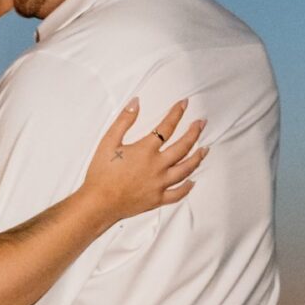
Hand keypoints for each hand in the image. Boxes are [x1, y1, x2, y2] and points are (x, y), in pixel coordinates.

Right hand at [82, 97, 205, 223]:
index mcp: (146, 150)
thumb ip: (124, 121)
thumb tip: (136, 102)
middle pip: (183, 147)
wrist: (98, 203)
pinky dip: (187, 188)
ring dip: (197, 158)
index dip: (177, 113)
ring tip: (205, 149)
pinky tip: (192, 182)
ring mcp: (160, 184)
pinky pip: (177, 194)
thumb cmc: (101, 173)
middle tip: (201, 123)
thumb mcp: (108, 142)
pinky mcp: (157, 199)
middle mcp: (158, 166)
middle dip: (194, 133)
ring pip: (186, 169)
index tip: (184, 104)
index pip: (167, 127)